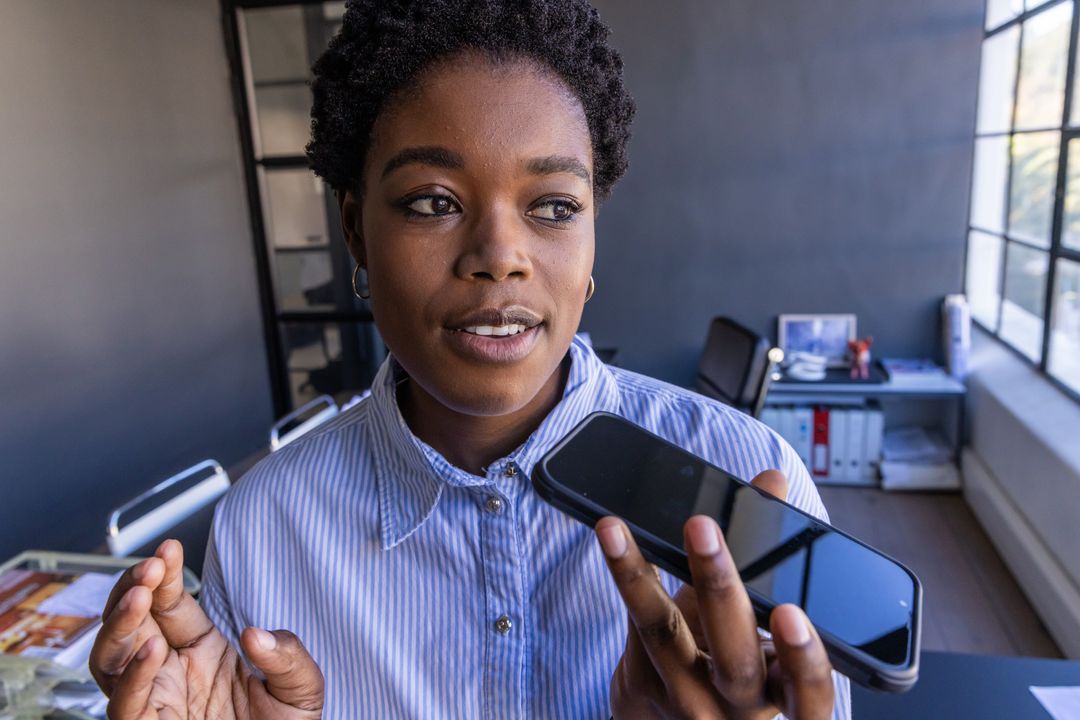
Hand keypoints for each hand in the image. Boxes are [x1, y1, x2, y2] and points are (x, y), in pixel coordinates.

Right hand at [89, 540, 323, 718]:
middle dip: (134, 588)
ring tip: (139, 596)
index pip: (172, 603)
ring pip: (111, 659)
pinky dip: (132, 677)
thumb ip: (287, 655)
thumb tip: (255, 633)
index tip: (168, 549)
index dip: (164, 575)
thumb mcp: (302, 688)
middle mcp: (171, 672)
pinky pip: (125, 705)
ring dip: (119, 624)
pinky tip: (152, 651)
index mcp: (202, 651)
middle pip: (132, 622)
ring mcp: (155, 700)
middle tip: (149, 568)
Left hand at [597, 470, 834, 718]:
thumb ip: (764, 553)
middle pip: (733, 660)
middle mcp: (736, 707)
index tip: (789, 615)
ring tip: (616, 530)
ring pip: (663, 636)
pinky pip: (633, 624)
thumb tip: (772, 480)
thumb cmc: (726, 663)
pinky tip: (613, 537)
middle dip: (718, 590)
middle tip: (701, 528)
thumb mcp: (755, 622)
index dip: (805, 662)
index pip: (808, 694)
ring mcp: (685, 701)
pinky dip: (625, 575)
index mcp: (782, 690)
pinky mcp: (640, 688)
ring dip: (638, 576)